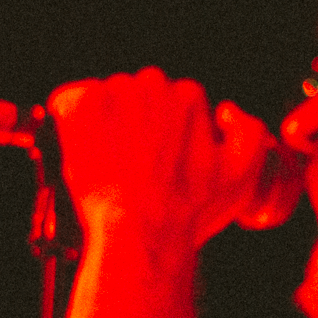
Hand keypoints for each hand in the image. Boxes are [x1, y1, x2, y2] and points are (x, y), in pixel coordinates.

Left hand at [48, 69, 282, 249]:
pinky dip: (69, 124)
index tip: (156, 161)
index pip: (169, 103)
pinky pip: (67, 103)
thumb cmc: (190, 211)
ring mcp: (114, 93)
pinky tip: (83, 153)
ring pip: (103, 100)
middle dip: (133, 124)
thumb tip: (226, 111)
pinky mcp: (80, 106)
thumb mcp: (243, 174)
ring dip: (102, 125)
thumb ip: (250, 131)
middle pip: (136, 96)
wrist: (143, 233)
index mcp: (189, 96)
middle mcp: (152, 85)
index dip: (162, 135)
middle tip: (132, 166)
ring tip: (108, 165)